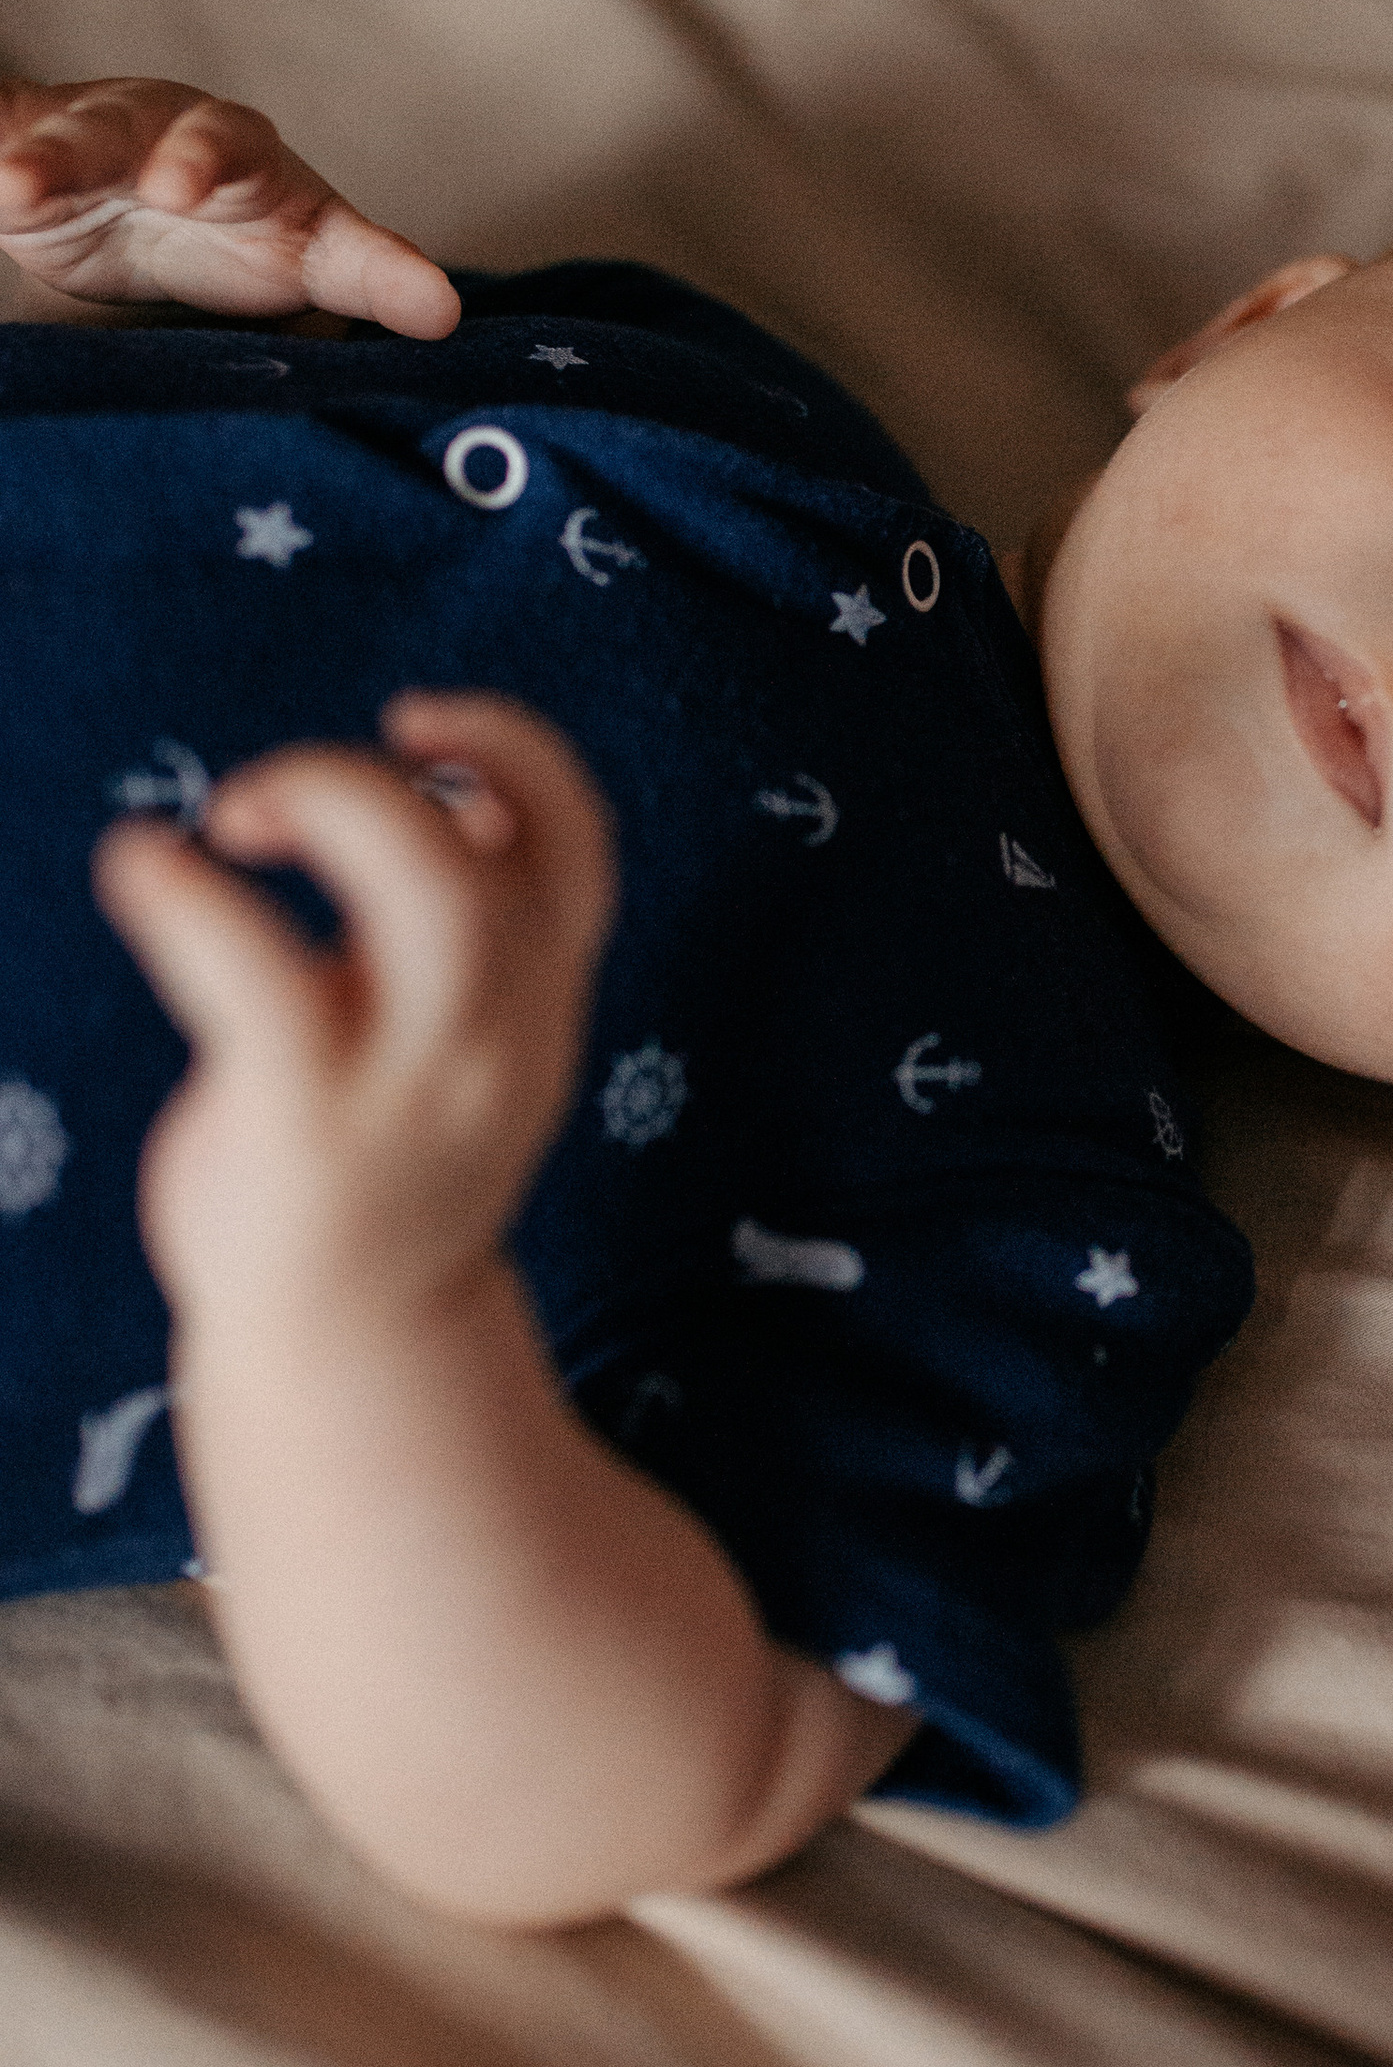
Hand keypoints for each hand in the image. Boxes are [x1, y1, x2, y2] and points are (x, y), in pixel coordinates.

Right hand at [0, 76, 458, 334]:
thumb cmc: (239, 229)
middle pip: (149, 128)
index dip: (220, 167)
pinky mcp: (26, 154)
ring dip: (47, 158)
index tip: (194, 192)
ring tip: (19, 187)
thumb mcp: (309, 253)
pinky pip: (3, 140)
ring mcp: (90, 138)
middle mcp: (163, 129)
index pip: (240, 151)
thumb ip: (373, 276)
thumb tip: (448, 318)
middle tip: (167, 188)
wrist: (130, 204)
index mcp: (240, 153)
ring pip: (69, 135)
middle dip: (152, 149)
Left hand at [93, 696, 616, 1326]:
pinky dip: (190, 896)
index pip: (577, 844)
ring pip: (429, 896)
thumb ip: (460, 932)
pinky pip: (261, 978)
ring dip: (325, 802)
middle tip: (262, 804)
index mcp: (537, 1000)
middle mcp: (500, 1036)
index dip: (509, 752)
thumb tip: (434, 794)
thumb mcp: (453, 1037)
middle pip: (503, 857)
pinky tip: (141, 862)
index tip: (410, 723)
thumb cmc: (376, 1161)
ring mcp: (415, 1088)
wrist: (348, 1342)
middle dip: (381, 783)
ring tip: (228, 820)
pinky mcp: (309, 1129)